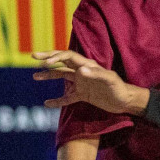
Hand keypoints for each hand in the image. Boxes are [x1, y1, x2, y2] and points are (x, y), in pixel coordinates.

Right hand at [31, 51, 147, 114]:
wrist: (126, 102)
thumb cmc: (120, 88)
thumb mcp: (110, 80)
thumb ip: (96, 74)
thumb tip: (80, 70)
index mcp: (87, 65)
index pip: (68, 56)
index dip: (56, 57)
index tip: (46, 62)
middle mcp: (82, 72)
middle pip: (62, 62)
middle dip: (48, 59)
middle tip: (34, 56)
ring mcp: (82, 83)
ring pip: (61, 77)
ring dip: (48, 75)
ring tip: (35, 76)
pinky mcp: (83, 95)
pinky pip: (67, 97)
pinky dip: (57, 100)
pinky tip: (47, 103)